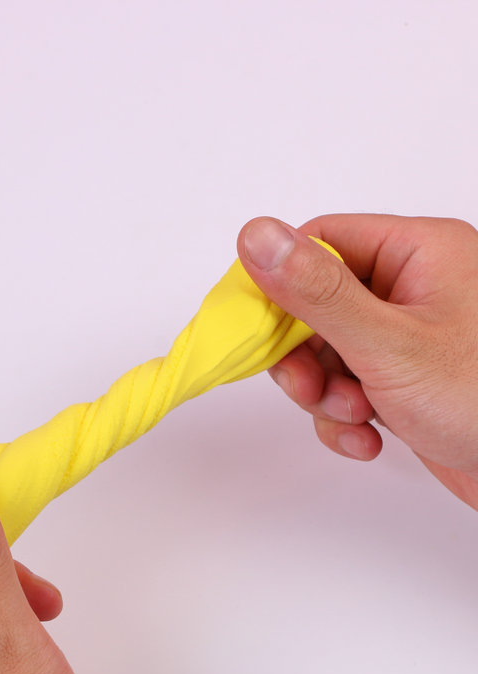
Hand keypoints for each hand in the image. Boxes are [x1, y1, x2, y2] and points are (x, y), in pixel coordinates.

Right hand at [237, 214, 477, 510]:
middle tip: (309, 389)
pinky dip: (345, 416)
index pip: (320, 243)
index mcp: (419, 251)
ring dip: (325, 393)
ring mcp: (408, 336)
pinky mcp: (404, 379)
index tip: (256, 330)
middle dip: (304, 357)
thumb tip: (255, 235)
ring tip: (355, 417)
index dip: (279, 284)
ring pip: (326, 352)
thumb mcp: (388, 344)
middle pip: (315, 304)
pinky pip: (348, 385)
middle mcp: (413, 286)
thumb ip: (317, 291)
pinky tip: (367, 438)